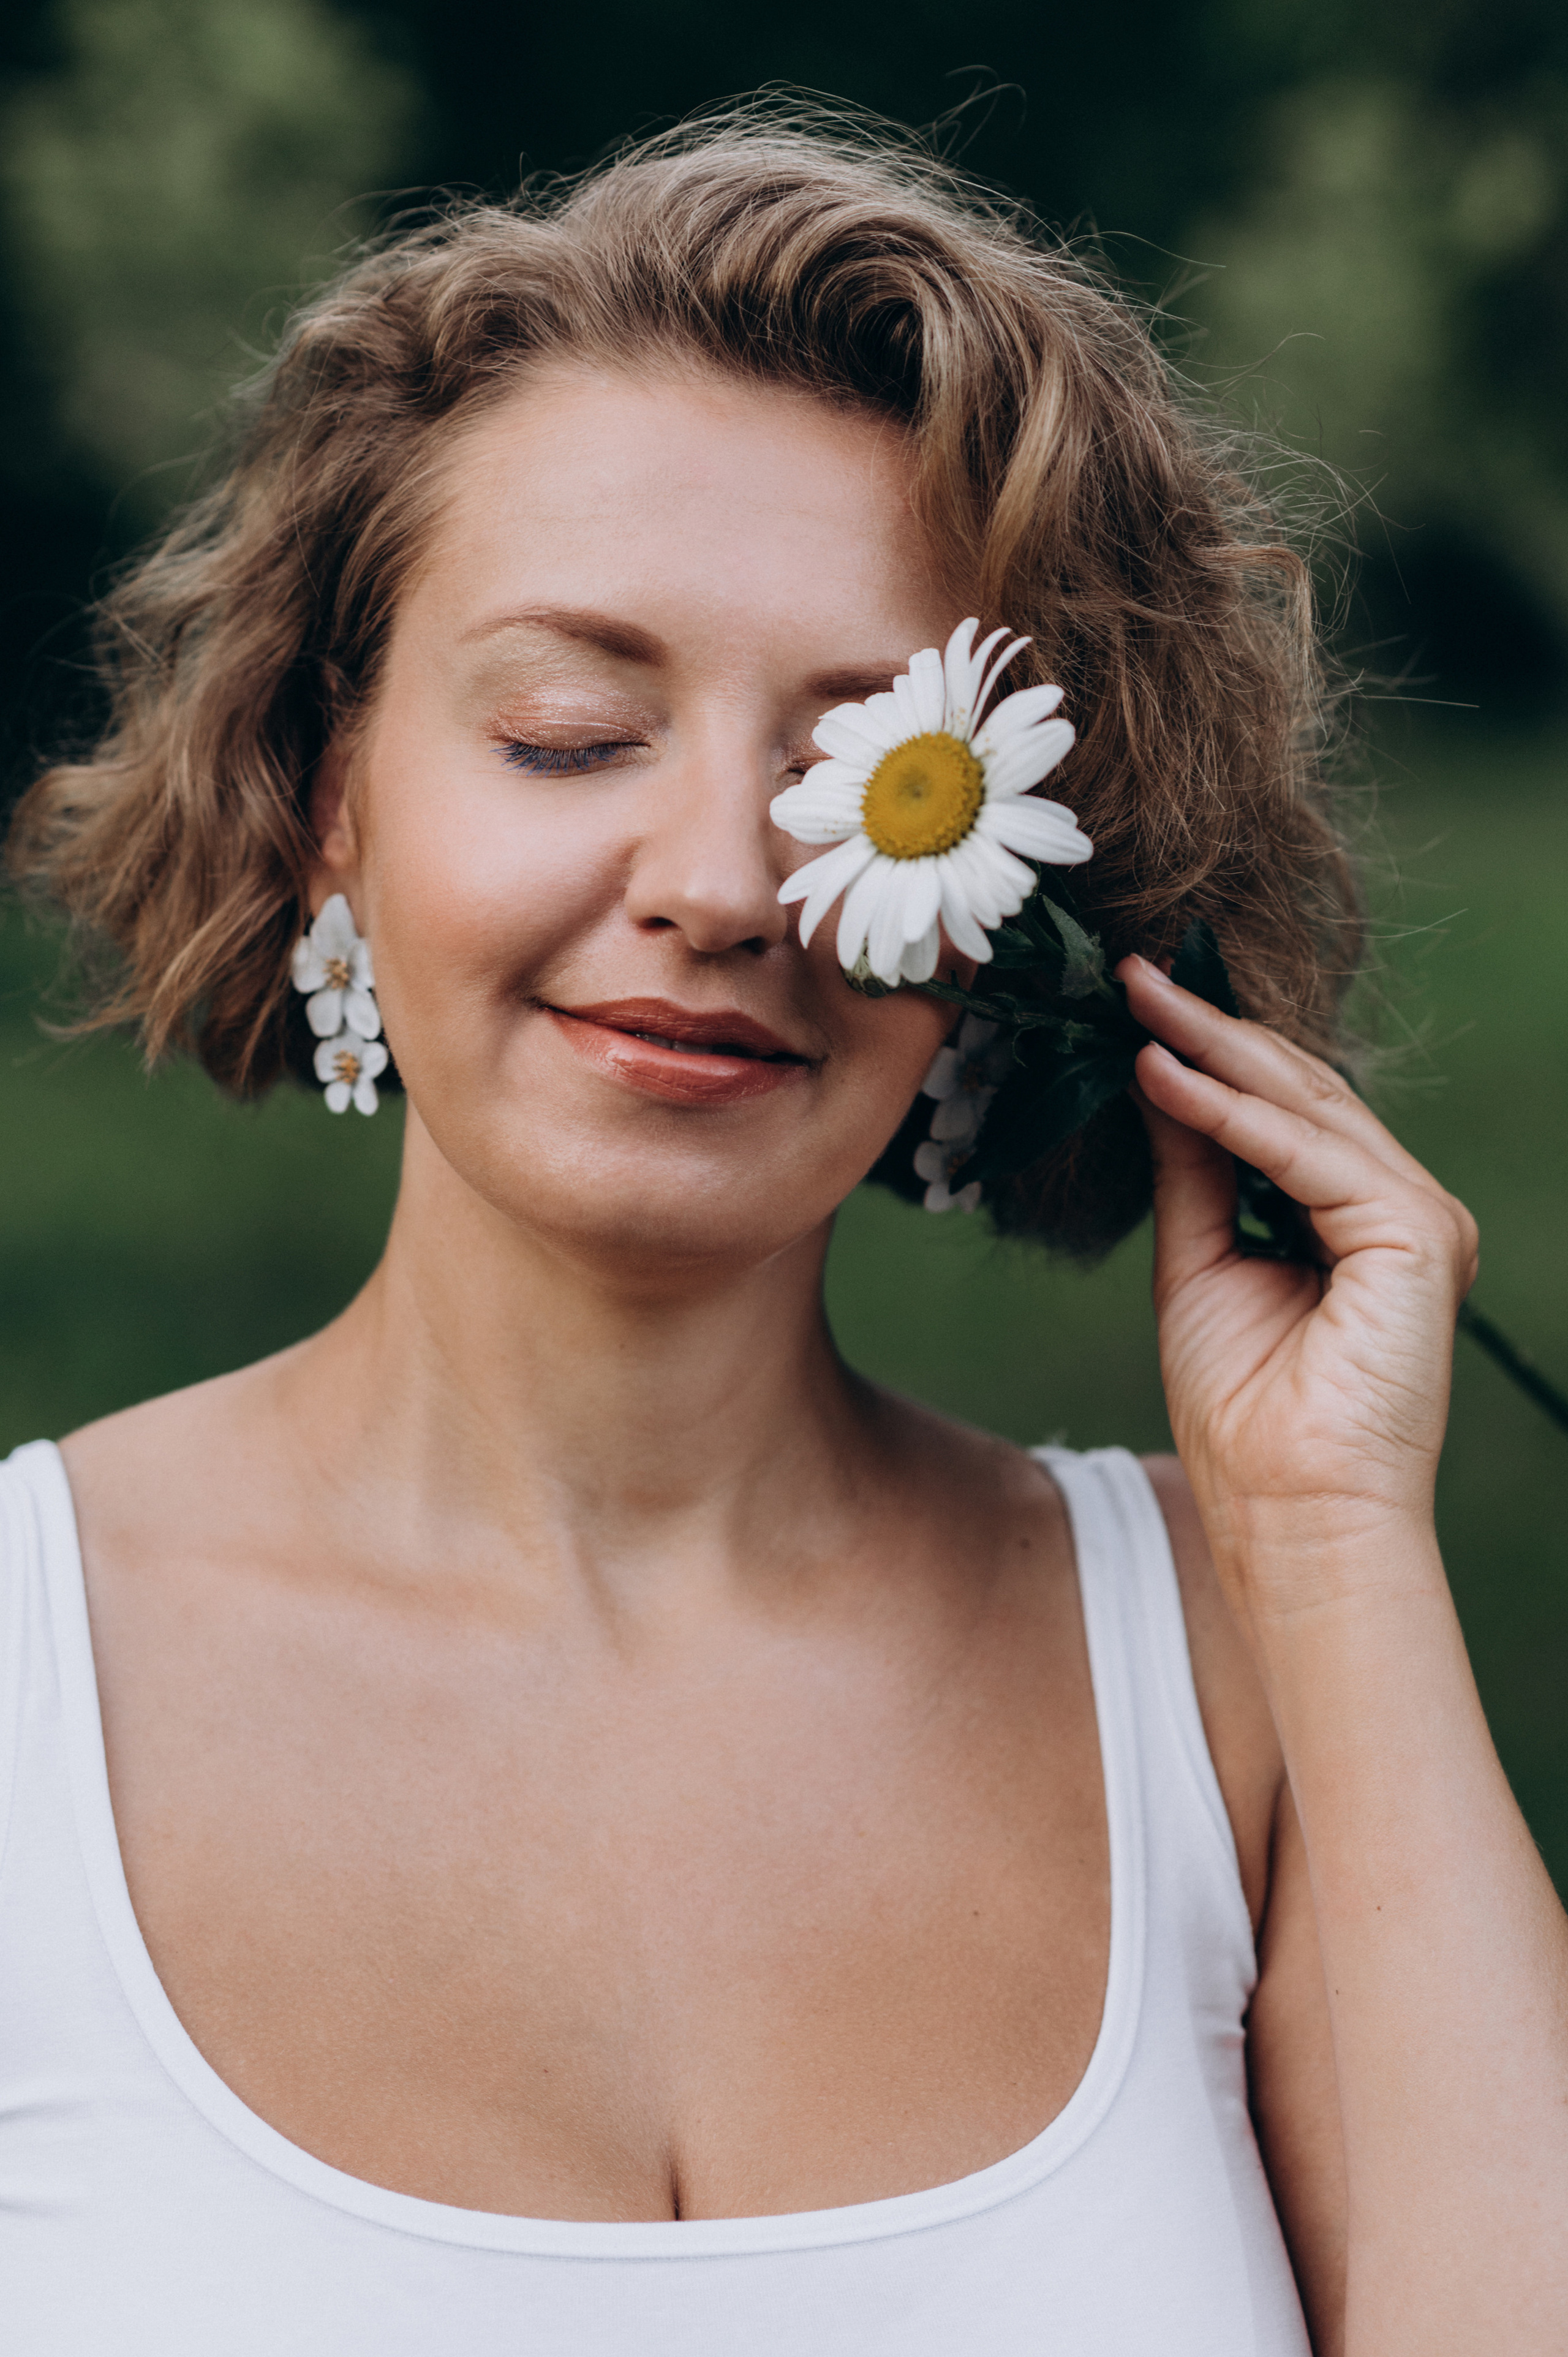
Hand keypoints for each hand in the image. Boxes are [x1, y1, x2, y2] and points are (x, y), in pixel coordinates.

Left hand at [1119, 955, 1478, 1626]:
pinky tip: (1168, 1076)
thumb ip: (1190, 1169)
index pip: (1279, 1109)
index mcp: (1351, 1216)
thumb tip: (1155, 1074)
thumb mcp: (1197, 1261)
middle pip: (1297, 1091)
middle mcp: (1394, 1207)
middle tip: (1131, 974)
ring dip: (1215, 1049)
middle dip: (1208, 1027)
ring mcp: (1416, 1217)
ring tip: (1140, 1003)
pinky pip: (1309, 1156)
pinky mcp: (1419, 1234)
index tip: (1132, 1001)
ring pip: (1307, 1106)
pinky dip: (1233, 1114)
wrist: (1286, 1509)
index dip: (1206, 1050)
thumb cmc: (1242, 1411)